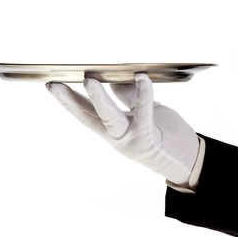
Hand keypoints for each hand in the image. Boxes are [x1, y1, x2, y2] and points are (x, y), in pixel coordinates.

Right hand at [46, 74, 198, 186]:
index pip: (85, 112)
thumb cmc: (163, 134)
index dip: (68, 100)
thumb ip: (129, 96)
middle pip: (88, 117)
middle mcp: (116, 136)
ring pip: (110, 118)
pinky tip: (141, 77)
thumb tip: (116, 77)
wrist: (185, 160)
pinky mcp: (147, 138)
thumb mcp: (143, 112)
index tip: (52, 85)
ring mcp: (129, 139)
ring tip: (88, 81)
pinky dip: (143, 94)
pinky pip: (143, 114)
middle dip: (69, 101)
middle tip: (54, 85)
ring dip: (99, 100)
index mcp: (112, 129)